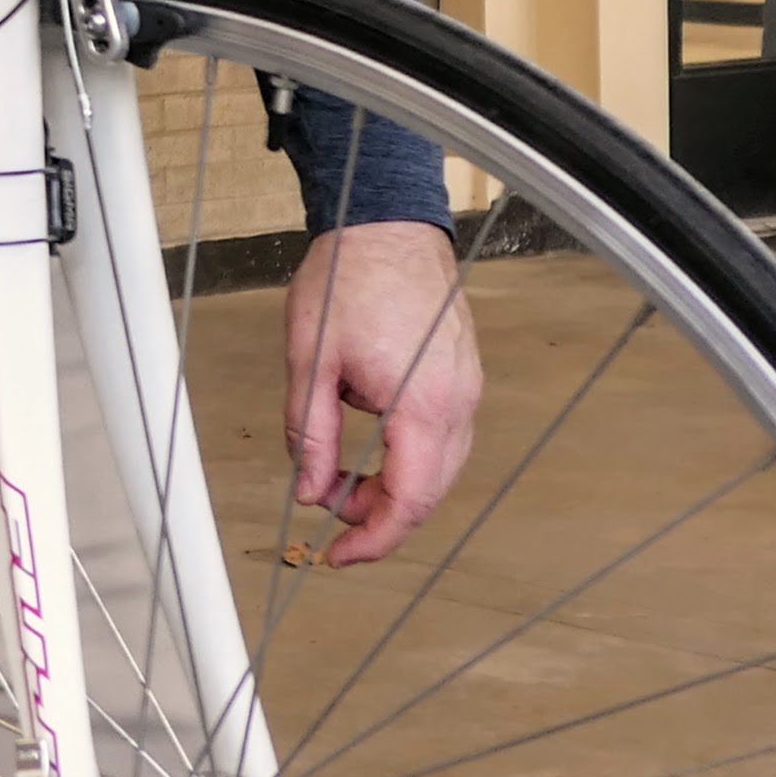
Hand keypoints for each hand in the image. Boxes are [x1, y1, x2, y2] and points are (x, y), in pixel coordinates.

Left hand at [283, 220, 483, 566]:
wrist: (387, 221)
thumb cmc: (349, 278)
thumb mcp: (310, 362)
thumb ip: (310, 434)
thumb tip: (308, 492)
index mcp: (421, 406)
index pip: (409, 501)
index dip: (374, 539)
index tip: (339, 555)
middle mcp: (457, 403)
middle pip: (430, 492)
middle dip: (380, 516)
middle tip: (331, 516)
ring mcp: (467, 388)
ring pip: (440, 468)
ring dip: (395, 486)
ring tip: (342, 479)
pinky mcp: (463, 373)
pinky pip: (444, 437)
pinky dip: (411, 457)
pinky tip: (373, 446)